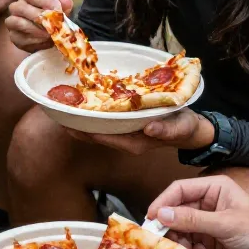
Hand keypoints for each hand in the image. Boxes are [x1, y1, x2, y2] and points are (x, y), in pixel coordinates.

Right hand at [5, 0, 72, 50]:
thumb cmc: (54, 18)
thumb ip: (65, 6)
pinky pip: (17, 36)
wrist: (48, 36)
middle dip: (38, 15)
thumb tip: (67, 2)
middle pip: (20, 7)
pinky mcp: (13, 35)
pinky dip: (32, 40)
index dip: (45, 0)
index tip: (58, 8)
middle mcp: (19, 5)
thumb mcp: (62, 11)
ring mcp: (12, 20)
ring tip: (48, 34)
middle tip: (52, 23)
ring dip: (33, 28)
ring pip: (15, 21)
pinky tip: (44, 41)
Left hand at [70, 109, 214, 154]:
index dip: (86, 132)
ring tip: (62, 108)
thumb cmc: (185, 128)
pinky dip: (92, 114)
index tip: (70, 123)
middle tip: (57, 114)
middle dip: (77, 127)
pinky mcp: (126, 125)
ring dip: (81, 121)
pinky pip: (104, 122)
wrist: (190, 129)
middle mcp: (125, 140)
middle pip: (95, 135)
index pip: (104, 138)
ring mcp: (124, 134)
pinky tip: (81, 104)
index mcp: (134, 143)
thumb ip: (166, 130)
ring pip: (97, 129)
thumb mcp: (180, 128)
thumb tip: (149, 129)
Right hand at [147, 174, 248, 248]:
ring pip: (181, 229)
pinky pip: (190, 244)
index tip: (150, 218)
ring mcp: (210, 225)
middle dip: (168, 224)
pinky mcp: (211, 244)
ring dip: (177, 240)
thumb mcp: (225, 224)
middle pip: (177, 210)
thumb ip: (191, 219)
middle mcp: (210, 204)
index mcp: (215, 189)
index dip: (163, 202)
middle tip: (157, 239)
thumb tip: (160, 214)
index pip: (180, 190)